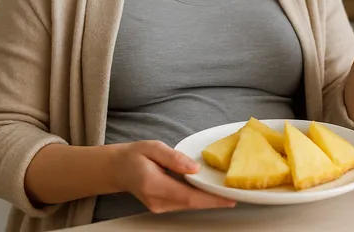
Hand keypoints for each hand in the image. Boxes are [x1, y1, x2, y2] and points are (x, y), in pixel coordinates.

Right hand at [112, 140, 235, 213]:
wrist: (117, 168)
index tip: (229, 198)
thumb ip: (174, 158)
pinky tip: (208, 190)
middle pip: (192, 203)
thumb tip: (194, 168)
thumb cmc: (134, 155)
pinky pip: (184, 203)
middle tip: (235, 192)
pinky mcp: (162, 207)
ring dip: (208, 199)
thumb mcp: (153, 147)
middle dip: (214, 199)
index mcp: (154, 185)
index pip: (188, 196)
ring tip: (225, 190)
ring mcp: (159, 206)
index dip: (211, 198)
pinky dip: (198, 198)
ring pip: (189, 205)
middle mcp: (157, 201)